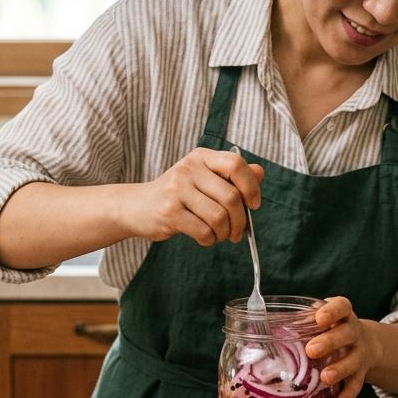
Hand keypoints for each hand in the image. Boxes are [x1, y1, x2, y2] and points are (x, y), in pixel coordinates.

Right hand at [124, 147, 263, 245]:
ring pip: (218, 217)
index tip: (254, 204)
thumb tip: (260, 172)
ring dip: (224, 233)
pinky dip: (210, 240)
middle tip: (238, 232)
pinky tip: (205, 238)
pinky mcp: (169, 212)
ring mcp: (177, 189)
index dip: (251, 186)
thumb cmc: (177, 194)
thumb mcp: (203, 179)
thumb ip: (231, 176)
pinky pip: (203, 231)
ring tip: (219, 235)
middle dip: (240, 220)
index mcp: (201, 157)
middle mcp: (189, 169)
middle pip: (231, 197)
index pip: (236, 164)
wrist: (136, 206)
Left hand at [305, 297, 383, 397]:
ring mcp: (360, 353)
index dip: (332, 311)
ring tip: (325, 377)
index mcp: (343, 315)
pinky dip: (349, 393)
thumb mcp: (325, 320)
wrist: (369, 344)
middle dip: (330, 342)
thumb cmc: (334, 330)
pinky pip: (357, 383)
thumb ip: (305, 322)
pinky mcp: (362, 372)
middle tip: (311, 350)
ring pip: (353, 360)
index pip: (342, 307)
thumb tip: (269, 326)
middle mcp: (354, 332)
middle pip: (347, 334)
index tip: (319, 319)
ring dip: (340, 369)